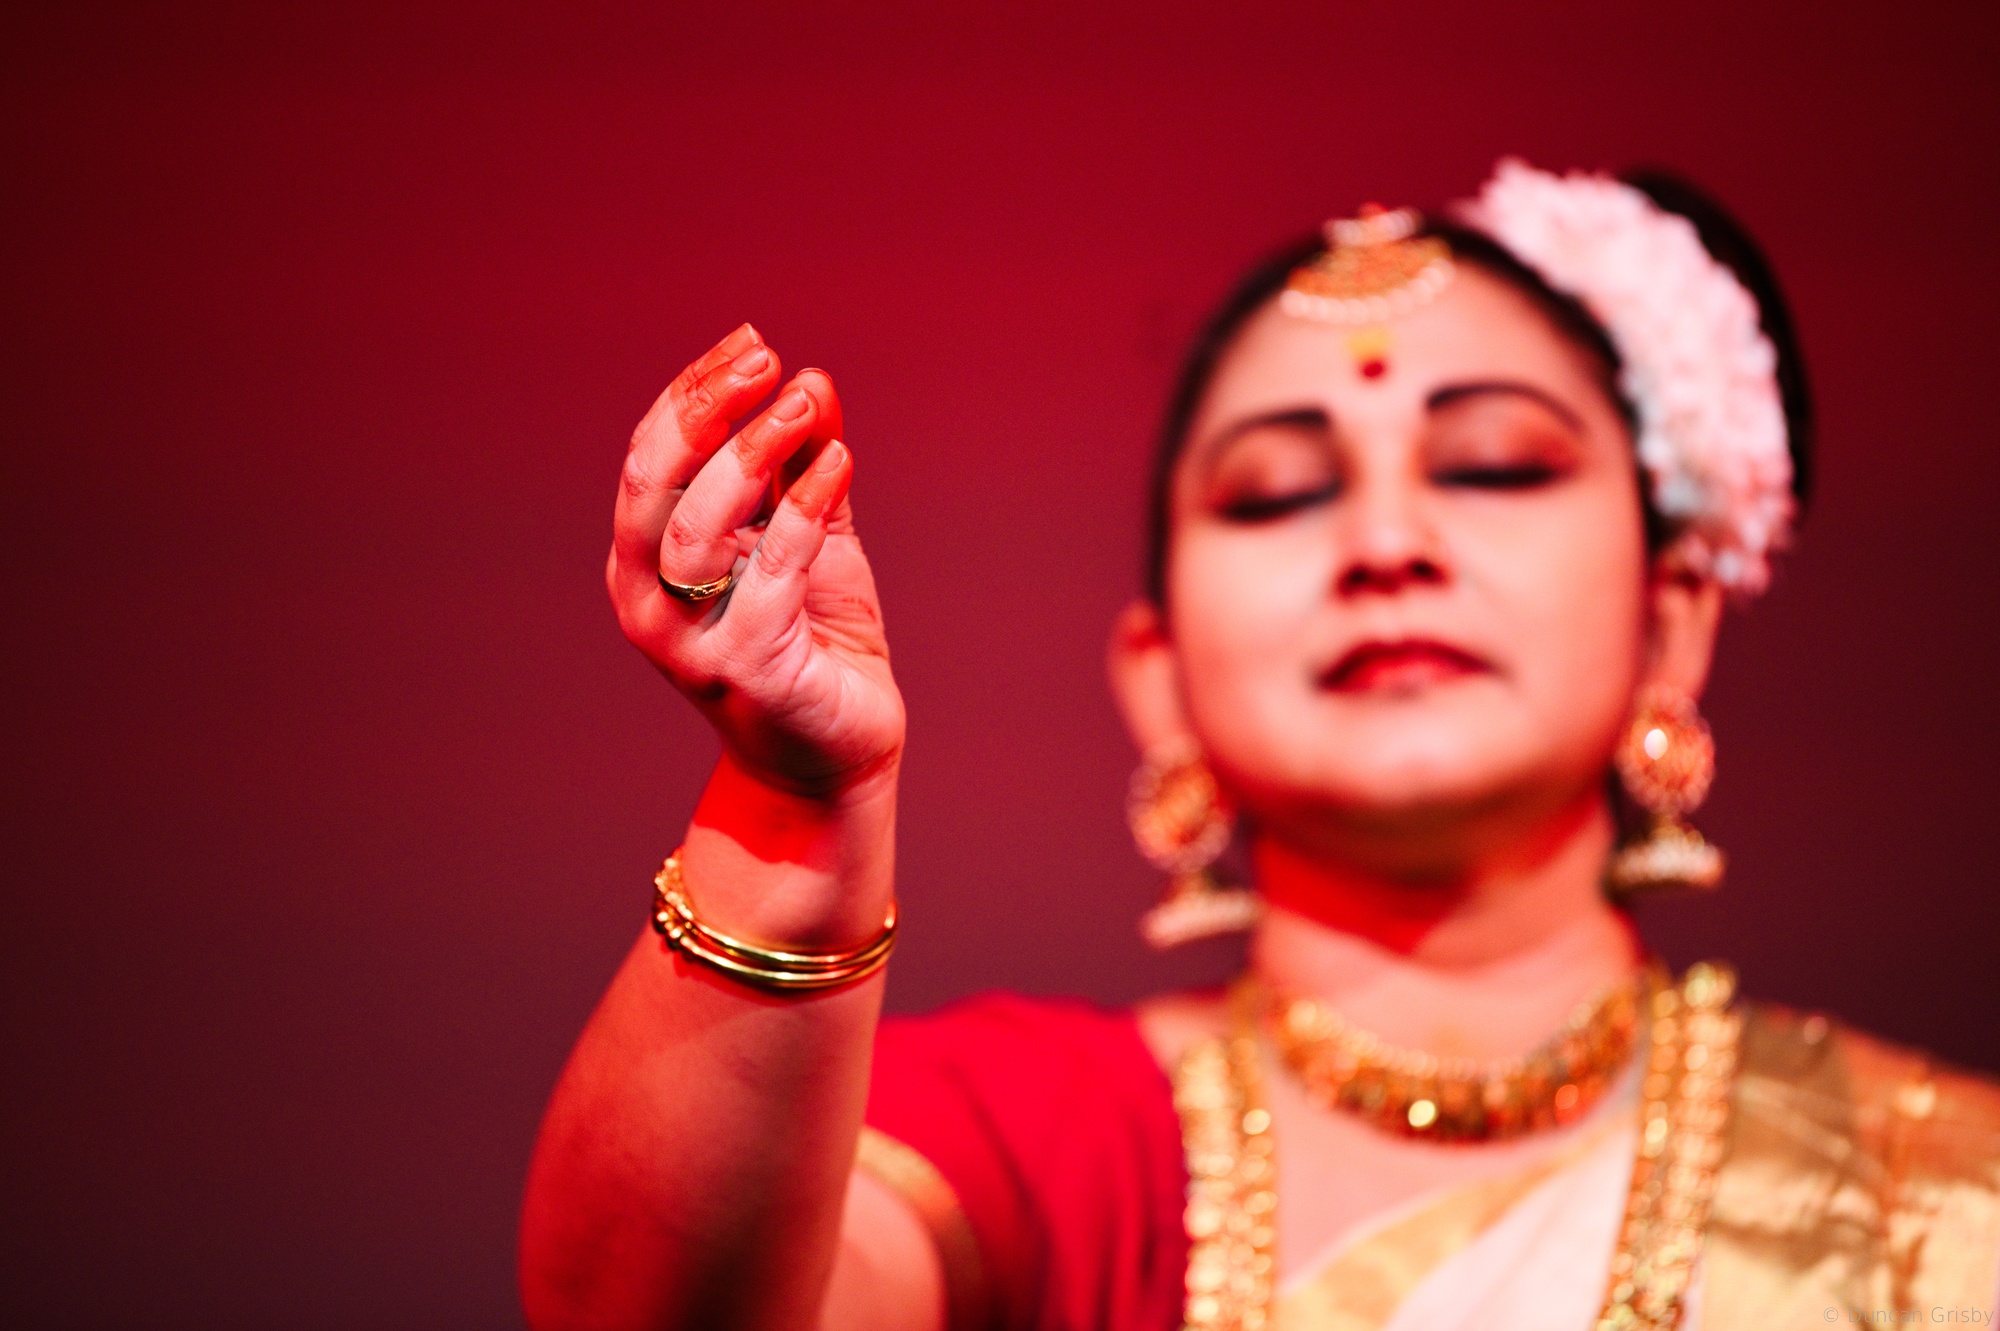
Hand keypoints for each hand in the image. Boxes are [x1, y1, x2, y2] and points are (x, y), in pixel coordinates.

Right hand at [608, 325, 903, 801]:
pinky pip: (769, 578)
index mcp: (645, 556)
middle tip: (766, 363)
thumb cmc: (815, 636)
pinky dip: (802, 514)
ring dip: (750, 455)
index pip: (650, 457)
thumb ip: (803, 466)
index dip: (693, 393)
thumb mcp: (811, 534)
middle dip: (704, 413)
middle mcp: (648, 598)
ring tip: (804, 406)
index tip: (753, 344)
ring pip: (695, 530)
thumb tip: (814, 381)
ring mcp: (687, 641)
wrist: (837, 749)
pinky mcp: (744, 671)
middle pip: (653, 485)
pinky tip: (839, 464)